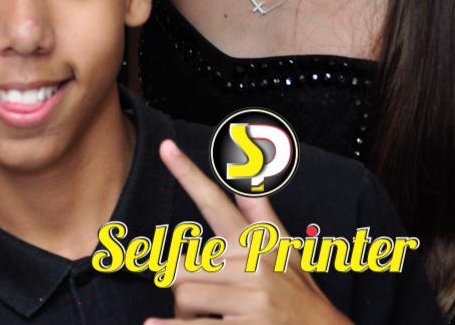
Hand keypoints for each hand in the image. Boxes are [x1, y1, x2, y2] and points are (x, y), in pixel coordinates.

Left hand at [145, 140, 350, 323]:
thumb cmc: (301, 296)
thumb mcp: (288, 252)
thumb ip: (263, 218)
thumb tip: (251, 182)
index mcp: (255, 244)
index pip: (216, 203)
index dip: (189, 174)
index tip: (165, 146)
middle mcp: (254, 266)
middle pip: (181, 265)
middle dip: (179, 285)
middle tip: (197, 301)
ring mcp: (254, 299)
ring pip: (185, 295)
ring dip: (185, 314)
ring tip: (209, 317)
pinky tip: (152, 324)